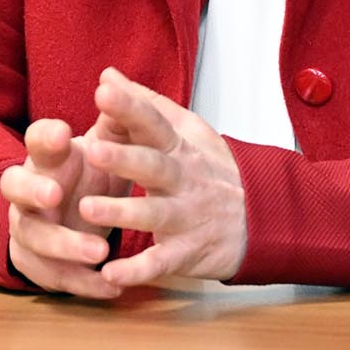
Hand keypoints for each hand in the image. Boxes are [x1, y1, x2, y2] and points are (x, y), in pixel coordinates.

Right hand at [0, 116, 128, 297]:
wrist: (83, 217)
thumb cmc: (96, 172)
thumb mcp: (111, 146)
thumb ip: (117, 120)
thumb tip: (114, 81)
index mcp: (49, 157)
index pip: (36, 140)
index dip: (45, 137)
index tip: (65, 132)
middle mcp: (30, 191)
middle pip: (13, 186)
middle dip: (32, 190)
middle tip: (54, 194)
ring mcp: (30, 228)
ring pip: (33, 237)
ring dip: (64, 245)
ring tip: (98, 252)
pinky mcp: (39, 263)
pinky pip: (54, 277)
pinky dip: (82, 283)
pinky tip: (109, 286)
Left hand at [75, 66, 246, 285]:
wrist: (262, 217)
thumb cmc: (212, 169)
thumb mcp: (187, 130)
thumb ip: (144, 104)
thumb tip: (108, 75)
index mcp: (179, 147)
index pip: (154, 122)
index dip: (130, 106)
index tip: (104, 90)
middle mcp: (183, 180)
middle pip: (154, 166)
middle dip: (124, 159)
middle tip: (92, 149)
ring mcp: (186, 217)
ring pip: (154, 214)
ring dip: (121, 212)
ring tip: (87, 209)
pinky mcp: (185, 252)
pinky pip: (160, 263)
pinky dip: (136, 271)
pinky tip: (109, 274)